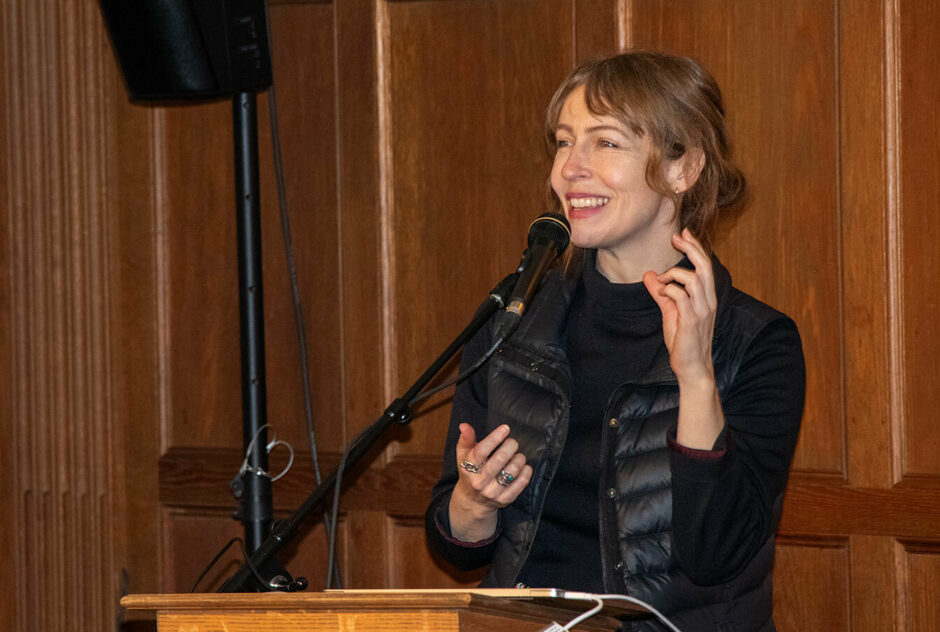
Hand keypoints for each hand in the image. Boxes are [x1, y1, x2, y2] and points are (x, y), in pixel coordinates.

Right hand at [448, 423, 531, 541]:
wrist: (473, 500)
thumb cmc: (470, 472)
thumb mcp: (463, 456)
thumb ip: (466, 439)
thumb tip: (464, 425)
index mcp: (468, 468)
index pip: (481, 451)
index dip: (495, 438)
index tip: (505, 428)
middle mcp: (480, 482)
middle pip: (499, 459)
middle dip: (510, 446)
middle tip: (512, 442)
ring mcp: (493, 492)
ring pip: (513, 470)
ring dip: (519, 458)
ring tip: (517, 455)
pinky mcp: (505, 499)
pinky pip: (522, 482)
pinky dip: (526, 471)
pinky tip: (523, 466)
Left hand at [642, 229, 716, 385]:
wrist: (692, 368)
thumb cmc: (684, 342)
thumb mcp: (670, 312)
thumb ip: (661, 293)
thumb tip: (648, 275)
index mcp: (706, 297)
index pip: (705, 266)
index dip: (695, 247)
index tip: (682, 233)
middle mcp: (708, 301)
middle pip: (704, 266)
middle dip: (691, 248)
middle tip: (675, 237)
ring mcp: (702, 311)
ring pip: (694, 279)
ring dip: (674, 274)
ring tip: (661, 281)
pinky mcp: (692, 321)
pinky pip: (681, 296)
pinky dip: (669, 290)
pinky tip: (661, 293)